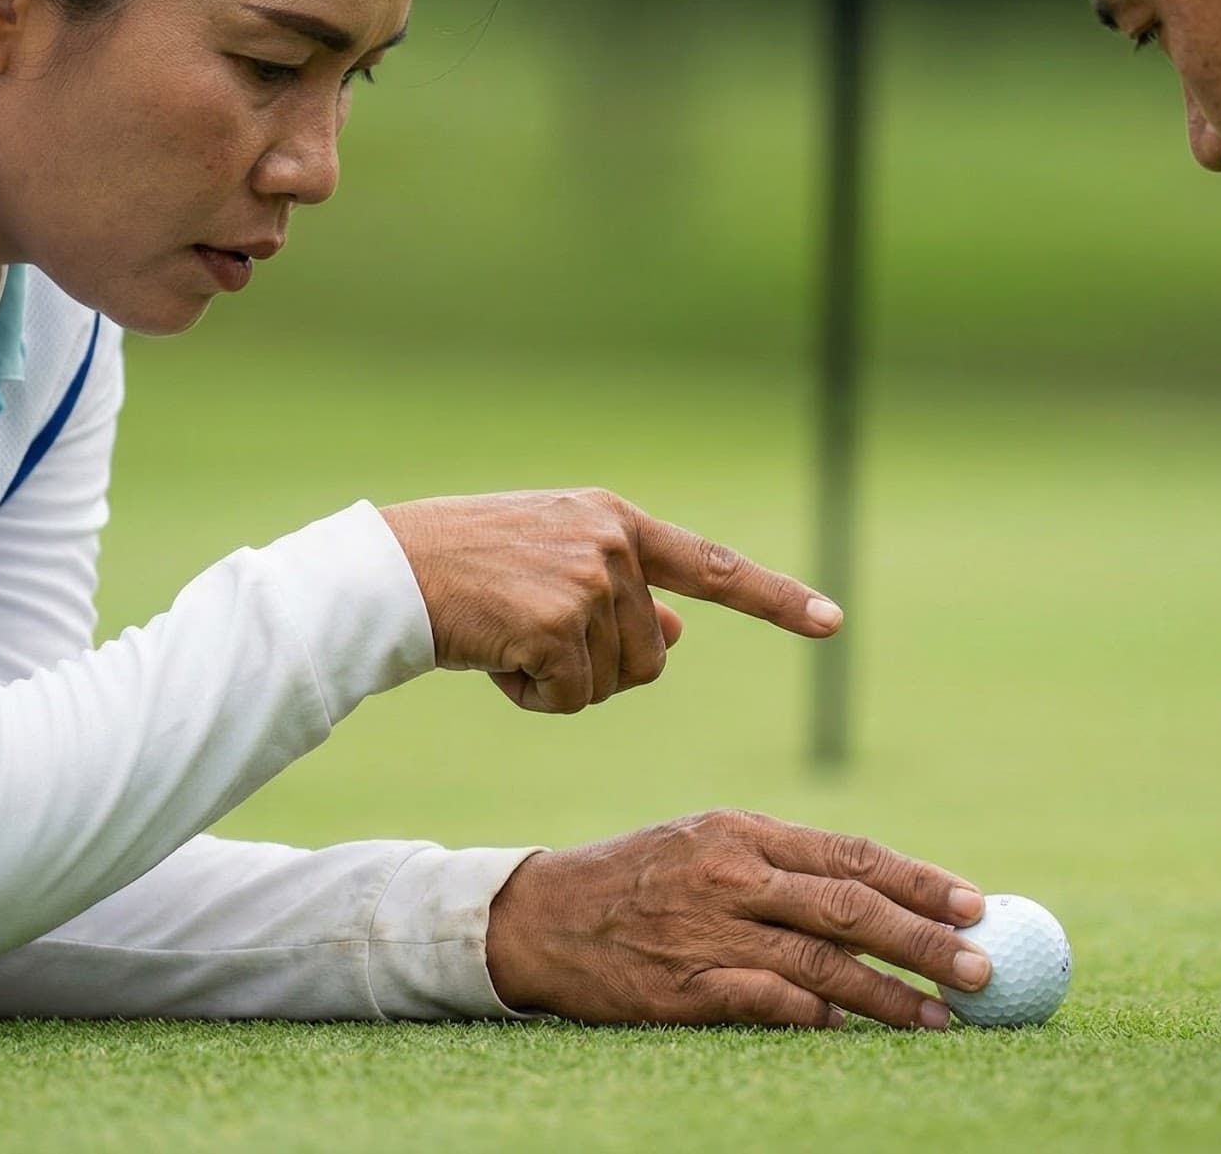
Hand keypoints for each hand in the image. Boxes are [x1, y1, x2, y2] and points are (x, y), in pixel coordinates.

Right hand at [381, 489, 841, 713]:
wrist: (389, 574)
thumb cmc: (466, 572)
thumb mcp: (552, 563)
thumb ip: (621, 593)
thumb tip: (680, 634)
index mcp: (616, 521)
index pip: (713, 566)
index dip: (776, 598)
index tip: (832, 621)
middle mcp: (612, 542)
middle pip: (652, 657)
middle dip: (597, 669)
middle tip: (530, 635)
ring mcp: (586, 578)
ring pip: (614, 683)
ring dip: (561, 683)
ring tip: (506, 638)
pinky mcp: (556, 622)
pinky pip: (571, 699)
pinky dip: (533, 697)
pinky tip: (494, 659)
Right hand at [484, 809, 990, 1028]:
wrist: (541, 918)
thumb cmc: (639, 879)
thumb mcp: (708, 843)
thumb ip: (783, 865)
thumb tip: (878, 895)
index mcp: (744, 832)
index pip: (851, 856)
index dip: (920, 881)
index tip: (975, 905)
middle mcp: (732, 876)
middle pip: (850, 908)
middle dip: (926, 940)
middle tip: (982, 967)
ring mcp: (708, 933)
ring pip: (822, 964)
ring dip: (890, 996)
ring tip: (943, 1018)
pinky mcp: (683, 990)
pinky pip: (769, 1004)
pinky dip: (818, 1017)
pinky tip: (853, 1030)